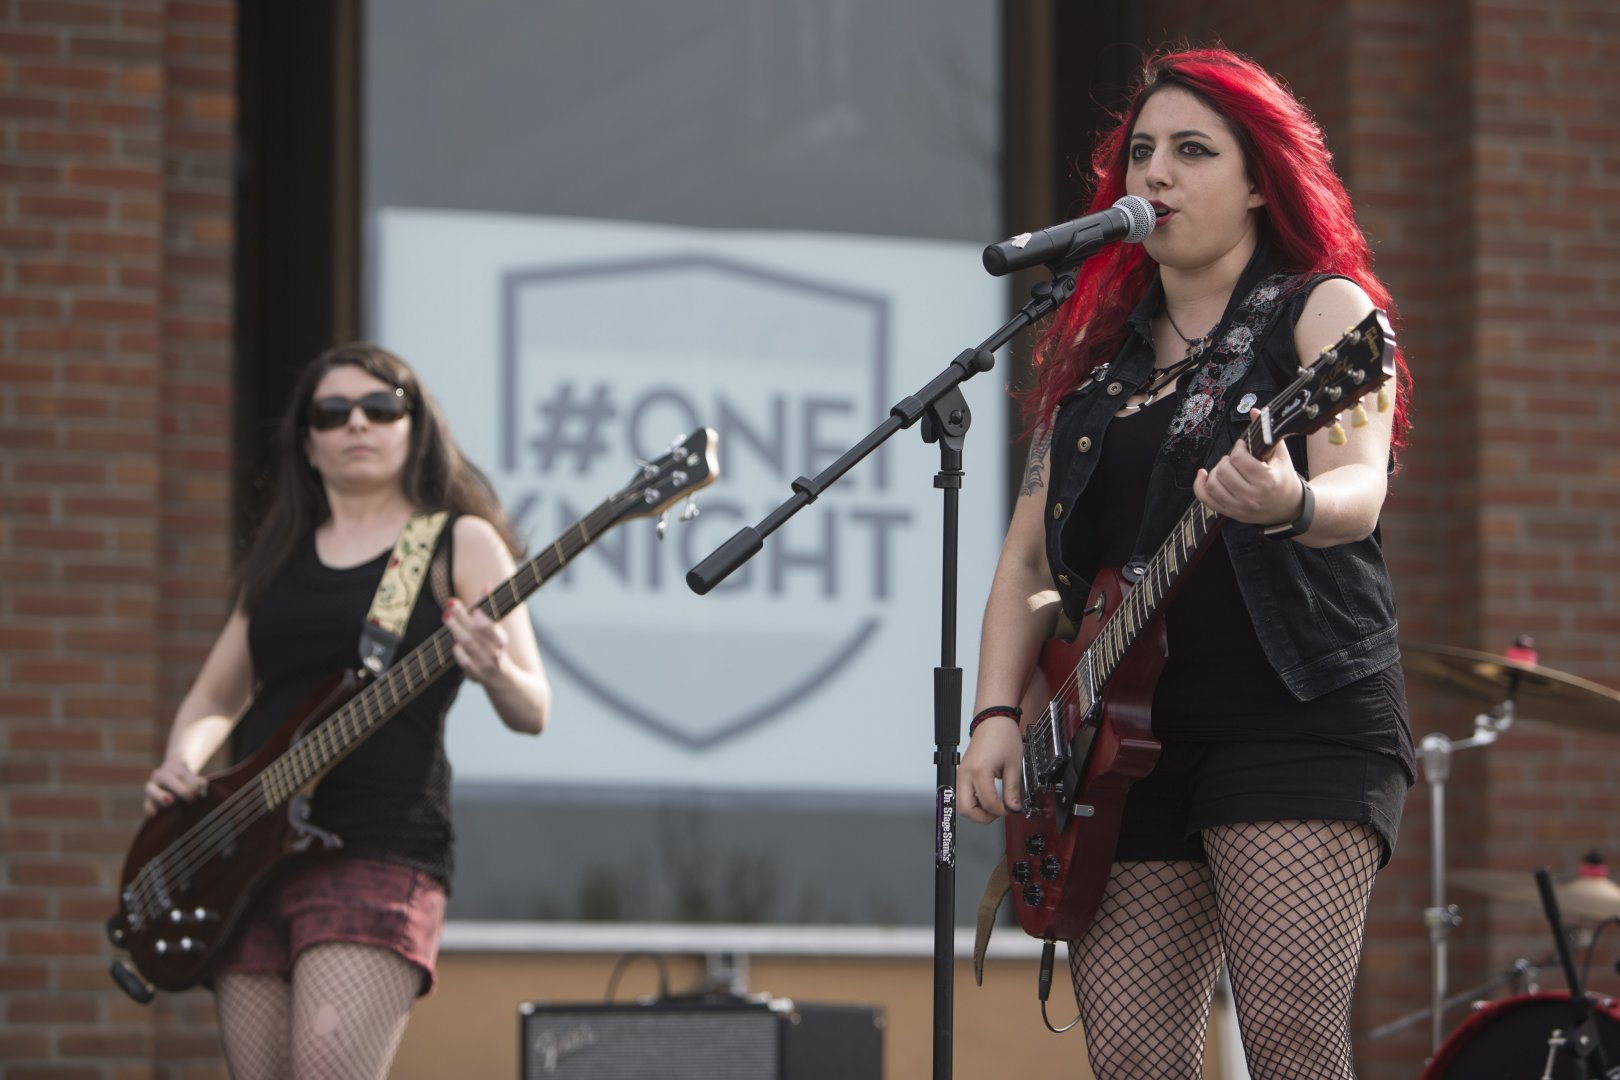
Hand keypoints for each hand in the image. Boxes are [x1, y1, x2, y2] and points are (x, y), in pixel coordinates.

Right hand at [144, 759, 206, 817]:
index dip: (192, 782)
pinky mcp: (148, 798)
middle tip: (191, 798)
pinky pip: (147, 803)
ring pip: (152, 789)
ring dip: (160, 795)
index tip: (199, 791)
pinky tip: (152, 814)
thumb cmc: (185, 778)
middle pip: (169, 780)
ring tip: (169, 801)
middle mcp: (161, 776)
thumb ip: (197, 781)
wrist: (170, 771)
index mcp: (174, 769)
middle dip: (180, 789)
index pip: (183, 775)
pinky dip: (149, 808)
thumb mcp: (192, 777)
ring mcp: (152, 786)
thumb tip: (204, 784)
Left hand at [442, 596, 508, 683]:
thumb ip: (490, 608)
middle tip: (450, 603)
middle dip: (462, 618)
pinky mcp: (474, 674)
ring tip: (445, 616)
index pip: (492, 628)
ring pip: (469, 645)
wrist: (503, 679)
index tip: (474, 608)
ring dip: (456, 630)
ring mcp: (484, 664)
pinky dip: (458, 651)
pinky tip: (453, 642)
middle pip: (476, 634)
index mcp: (501, 640)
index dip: (484, 619)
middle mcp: (494, 652)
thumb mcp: (497, 629)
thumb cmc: (496, 647)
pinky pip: (464, 662)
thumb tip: (486, 584)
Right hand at [959, 714, 1023, 822]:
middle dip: (982, 817)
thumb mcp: (1014, 765)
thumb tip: (1014, 807)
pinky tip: (986, 799)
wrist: (993, 721)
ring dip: (976, 811)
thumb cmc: (1002, 736)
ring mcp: (961, 773)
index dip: (1002, 811)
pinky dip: (972, 802)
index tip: (1011, 809)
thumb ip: (1013, 789)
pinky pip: (962, 794)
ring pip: (961, 804)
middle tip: (998, 813)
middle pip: (965, 809)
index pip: (988, 803)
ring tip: (993, 807)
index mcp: (980, 770)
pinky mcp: (962, 773)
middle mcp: (966, 773)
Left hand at [1192, 410, 1304, 525]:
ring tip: (1226, 467)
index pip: (1239, 459)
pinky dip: (1200, 485)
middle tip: (1235, 458)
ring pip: (1213, 485)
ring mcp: (1240, 508)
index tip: (1242, 447)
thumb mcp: (1281, 455)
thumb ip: (1267, 433)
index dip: (1238, 448)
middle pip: (1224, 471)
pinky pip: (1206, 499)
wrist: (1288, 507)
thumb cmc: (1283, 478)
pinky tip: (1203, 475)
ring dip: (1216, 471)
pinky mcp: (1231, 513)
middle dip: (1227, 460)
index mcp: (1267, 481)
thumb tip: (1255, 411)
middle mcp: (1252, 497)